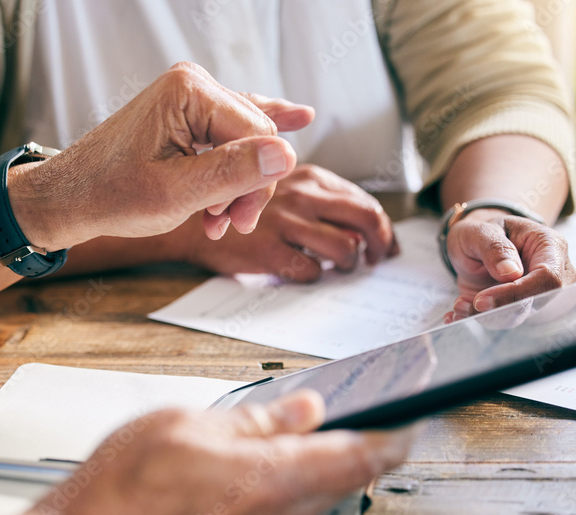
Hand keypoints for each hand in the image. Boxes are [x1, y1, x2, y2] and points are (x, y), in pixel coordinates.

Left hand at [9, 62, 314, 249]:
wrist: (70, 199)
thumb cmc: (111, 195)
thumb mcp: (176, 194)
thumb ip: (232, 173)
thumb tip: (285, 156)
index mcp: (189, 91)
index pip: (258, 134)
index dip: (259, 184)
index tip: (240, 221)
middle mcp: (192, 84)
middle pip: (254, 136)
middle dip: (247, 186)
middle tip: (229, 224)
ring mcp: (188, 98)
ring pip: (243, 141)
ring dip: (236, 184)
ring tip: (216, 218)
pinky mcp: (185, 114)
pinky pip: (230, 128)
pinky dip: (246, 151)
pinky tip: (296, 117)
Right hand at [38, 391, 413, 514]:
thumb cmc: (123, 494)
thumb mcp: (186, 425)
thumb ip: (254, 420)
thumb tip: (301, 410)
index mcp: (273, 478)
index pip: (361, 458)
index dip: (393, 438)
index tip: (409, 423)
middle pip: (341, 482)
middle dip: (349, 450)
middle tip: (342, 422)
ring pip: (310, 503)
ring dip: (311, 472)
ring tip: (286, 442)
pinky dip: (281, 494)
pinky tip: (248, 477)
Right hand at [179, 164, 398, 280]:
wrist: (191, 222)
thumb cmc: (241, 206)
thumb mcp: (279, 184)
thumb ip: (317, 195)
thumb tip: (361, 222)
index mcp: (309, 178)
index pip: (364, 201)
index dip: (382, 227)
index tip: (384, 244)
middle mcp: (301, 196)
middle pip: (367, 219)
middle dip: (380, 244)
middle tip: (375, 260)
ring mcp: (285, 223)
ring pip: (345, 248)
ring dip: (349, 265)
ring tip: (339, 269)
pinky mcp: (268, 250)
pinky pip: (311, 270)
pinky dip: (316, 277)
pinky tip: (305, 272)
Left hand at [444, 210, 575, 322]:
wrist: (475, 241)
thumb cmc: (482, 231)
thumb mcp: (480, 231)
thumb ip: (495, 248)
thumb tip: (511, 273)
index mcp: (550, 246)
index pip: (547, 278)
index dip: (516, 293)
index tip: (481, 300)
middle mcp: (552, 272)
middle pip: (535, 302)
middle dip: (496, 308)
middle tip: (462, 304)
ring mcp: (537, 292)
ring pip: (516, 316)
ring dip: (483, 315)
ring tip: (458, 304)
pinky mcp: (519, 306)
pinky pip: (502, 319)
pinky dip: (477, 318)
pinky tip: (458, 312)